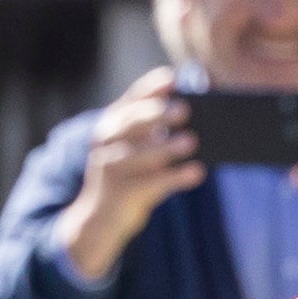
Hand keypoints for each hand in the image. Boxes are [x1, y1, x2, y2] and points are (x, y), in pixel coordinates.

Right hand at [55, 70, 198, 283]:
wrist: (100, 220)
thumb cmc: (128, 178)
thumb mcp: (135, 152)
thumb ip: (155, 134)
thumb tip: (195, 123)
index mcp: (110, 126)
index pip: (131, 101)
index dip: (151, 88)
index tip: (173, 78)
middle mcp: (105, 144)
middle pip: (132, 124)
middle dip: (158, 115)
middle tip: (185, 110)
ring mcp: (109, 170)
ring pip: (140, 155)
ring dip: (167, 147)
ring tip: (192, 141)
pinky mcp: (119, 195)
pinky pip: (151, 184)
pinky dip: (176, 177)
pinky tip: (197, 173)